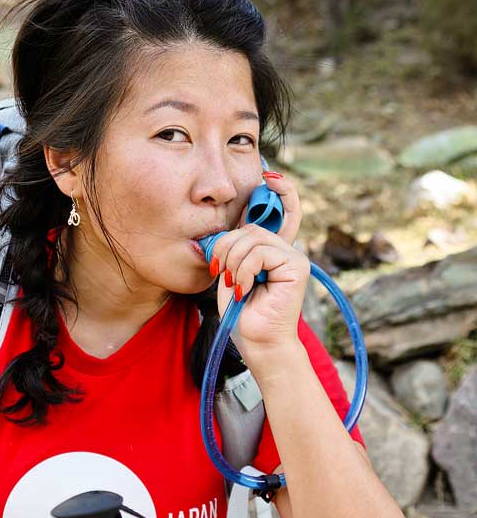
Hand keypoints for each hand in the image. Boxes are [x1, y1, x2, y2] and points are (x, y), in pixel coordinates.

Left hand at [208, 173, 309, 361]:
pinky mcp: (296, 267)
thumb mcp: (231, 271)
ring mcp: (294, 257)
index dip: (279, 189)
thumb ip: (234, 246)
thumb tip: (227, 226)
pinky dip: (244, 270)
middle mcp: (287, 248)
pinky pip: (260, 253)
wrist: (257, 341)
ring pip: (253, 238)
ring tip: (233, 285)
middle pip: (251, 226)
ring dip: (233, 262)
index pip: (282, 209)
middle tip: (220, 270)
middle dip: (227, 246)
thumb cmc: (242, 311)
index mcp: (273, 248)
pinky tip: (243, 289)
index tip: (267, 176)